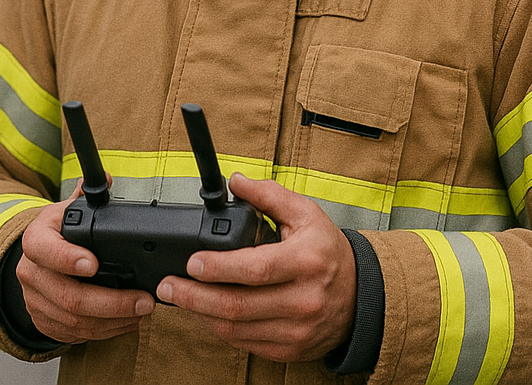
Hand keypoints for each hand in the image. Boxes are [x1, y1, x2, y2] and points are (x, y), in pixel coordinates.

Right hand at [17, 185, 154, 342]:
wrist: (34, 261)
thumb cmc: (56, 234)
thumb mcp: (65, 211)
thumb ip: (86, 196)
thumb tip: (106, 179)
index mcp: (35, 240)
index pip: (45, 251)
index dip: (68, 259)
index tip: (94, 264)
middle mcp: (30, 274)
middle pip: (69, 297)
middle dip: (112, 302)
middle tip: (143, 300)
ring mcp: (36, 302)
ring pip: (76, 321)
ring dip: (114, 321)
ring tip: (142, 311)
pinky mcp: (44, 323)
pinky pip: (76, 334)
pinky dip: (105, 331)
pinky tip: (125, 322)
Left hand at [155, 172, 356, 362]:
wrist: (362, 297)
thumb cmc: (328, 252)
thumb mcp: (306, 214)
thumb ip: (269, 195)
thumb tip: (236, 181)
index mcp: (307, 261)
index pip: (255, 269)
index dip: (218, 268)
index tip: (191, 263)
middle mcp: (304, 300)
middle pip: (238, 306)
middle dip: (194, 297)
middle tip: (168, 286)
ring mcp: (297, 330)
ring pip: (236, 329)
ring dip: (200, 315)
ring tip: (178, 299)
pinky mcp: (290, 350)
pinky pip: (244, 344)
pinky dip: (218, 330)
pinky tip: (203, 314)